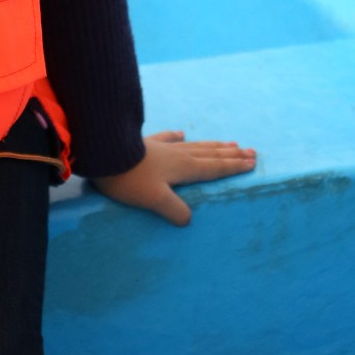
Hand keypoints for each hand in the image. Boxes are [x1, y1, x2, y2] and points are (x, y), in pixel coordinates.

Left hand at [92, 130, 256, 226]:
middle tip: (251, 151)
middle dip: (231, 155)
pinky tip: (181, 133)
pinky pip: (167, 138)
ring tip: (230, 143)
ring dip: (213, 145)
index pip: (215, 168)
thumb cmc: (128, 179)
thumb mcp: (154, 199)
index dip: (234, 167)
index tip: (252, 162)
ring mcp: (161, 147)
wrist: (101, 153)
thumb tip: (188, 221)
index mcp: (184, 168)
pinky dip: (176, 136)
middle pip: (210, 154)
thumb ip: (174, 211)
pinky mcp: (145, 143)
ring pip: (195, 145)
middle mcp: (177, 155)